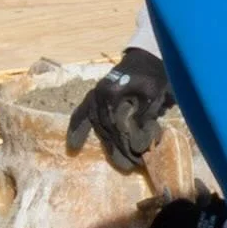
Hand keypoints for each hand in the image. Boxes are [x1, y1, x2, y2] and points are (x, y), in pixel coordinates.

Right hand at [66, 48, 173, 171]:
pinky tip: (73, 147)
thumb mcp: (153, 95)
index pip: (118, 125)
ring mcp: (95, 96)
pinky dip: (77, 130)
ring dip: (109, 147)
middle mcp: (99, 94)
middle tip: (132, 168)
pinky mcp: (94, 98)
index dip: (128, 142)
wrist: (145, 59)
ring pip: (98, 127)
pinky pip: (81, 115)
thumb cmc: (152, 76)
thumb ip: (144, 116)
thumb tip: (137, 143)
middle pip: (107, 129)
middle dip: (120, 150)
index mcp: (112, 92)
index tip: (140, 156)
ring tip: (121, 165)